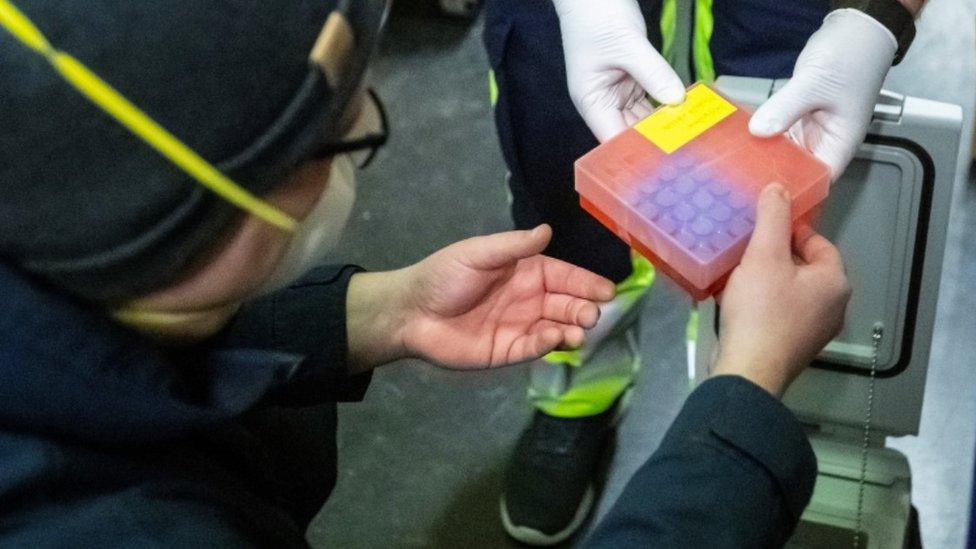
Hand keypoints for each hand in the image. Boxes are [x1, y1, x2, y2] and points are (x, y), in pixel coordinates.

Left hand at [345, 225, 615, 371]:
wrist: (411, 312)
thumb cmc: (444, 276)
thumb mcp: (478, 253)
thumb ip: (513, 246)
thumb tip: (548, 230)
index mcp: (525, 272)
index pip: (564, 276)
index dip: (586, 282)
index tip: (608, 290)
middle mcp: (529, 299)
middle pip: (566, 303)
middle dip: (584, 307)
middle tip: (594, 314)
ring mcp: (520, 326)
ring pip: (557, 327)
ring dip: (572, 328)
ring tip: (581, 329)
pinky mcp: (508, 351)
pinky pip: (535, 347)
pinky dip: (549, 343)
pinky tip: (556, 339)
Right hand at [553, 0, 684, 141]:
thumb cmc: (596, 16)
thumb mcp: (628, 45)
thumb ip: (653, 74)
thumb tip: (677, 100)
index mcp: (591, 100)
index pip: (612, 137)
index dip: (633, 152)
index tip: (660, 161)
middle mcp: (603, 102)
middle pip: (629, 132)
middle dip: (653, 140)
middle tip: (684, 150)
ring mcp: (618, 92)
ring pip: (642, 118)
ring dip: (662, 125)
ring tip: (688, 136)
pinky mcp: (632, 80)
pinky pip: (650, 100)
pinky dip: (665, 105)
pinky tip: (684, 112)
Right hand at [713, 184, 850, 397]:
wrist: (748, 370)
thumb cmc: (761, 310)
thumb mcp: (764, 255)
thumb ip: (773, 217)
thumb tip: (779, 187)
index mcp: (835, 282)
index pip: (817, 243)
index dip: (789, 231)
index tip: (761, 231)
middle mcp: (833, 307)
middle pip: (803, 268)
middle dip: (774, 257)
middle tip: (745, 252)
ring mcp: (814, 332)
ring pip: (789, 292)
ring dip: (764, 281)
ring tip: (737, 274)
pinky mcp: (792, 348)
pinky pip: (779, 314)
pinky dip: (761, 304)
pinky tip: (737, 303)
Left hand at [749, 9, 897, 179]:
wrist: (855, 28)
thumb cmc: (850, 57)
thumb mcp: (815, 85)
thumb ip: (786, 109)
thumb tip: (758, 132)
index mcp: (840, 144)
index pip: (818, 180)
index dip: (794, 192)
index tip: (764, 199)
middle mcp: (825, 141)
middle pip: (797, 170)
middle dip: (772, 177)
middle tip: (738, 186)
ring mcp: (810, 128)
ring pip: (784, 152)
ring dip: (763, 157)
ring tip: (733, 169)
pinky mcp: (797, 115)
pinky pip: (777, 131)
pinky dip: (762, 135)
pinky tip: (739, 141)